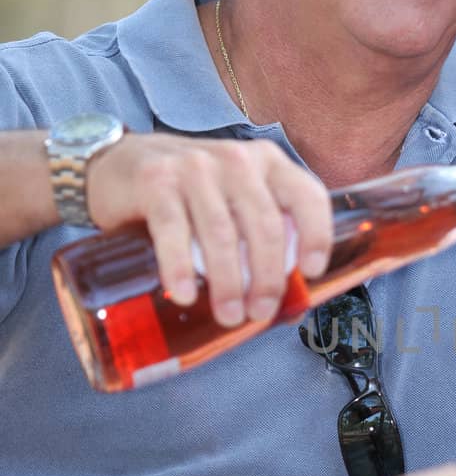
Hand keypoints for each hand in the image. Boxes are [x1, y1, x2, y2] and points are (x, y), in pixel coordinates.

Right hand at [85, 133, 331, 326]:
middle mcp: (235, 160)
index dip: (316, 235)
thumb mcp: (234, 200)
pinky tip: (186, 293)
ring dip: (228, 282)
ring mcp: (195, 168)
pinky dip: (180, 267)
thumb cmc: (189, 194)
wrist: (120, 163)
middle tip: (260, 313)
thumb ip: (261, 235)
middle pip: (264, 225)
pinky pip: (174, 230)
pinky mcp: (156, 182)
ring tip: (229, 315)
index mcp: (267, 162)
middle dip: (267, 277)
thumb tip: (290, 302)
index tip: (311, 273)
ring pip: (222, 233)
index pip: (306, 195)